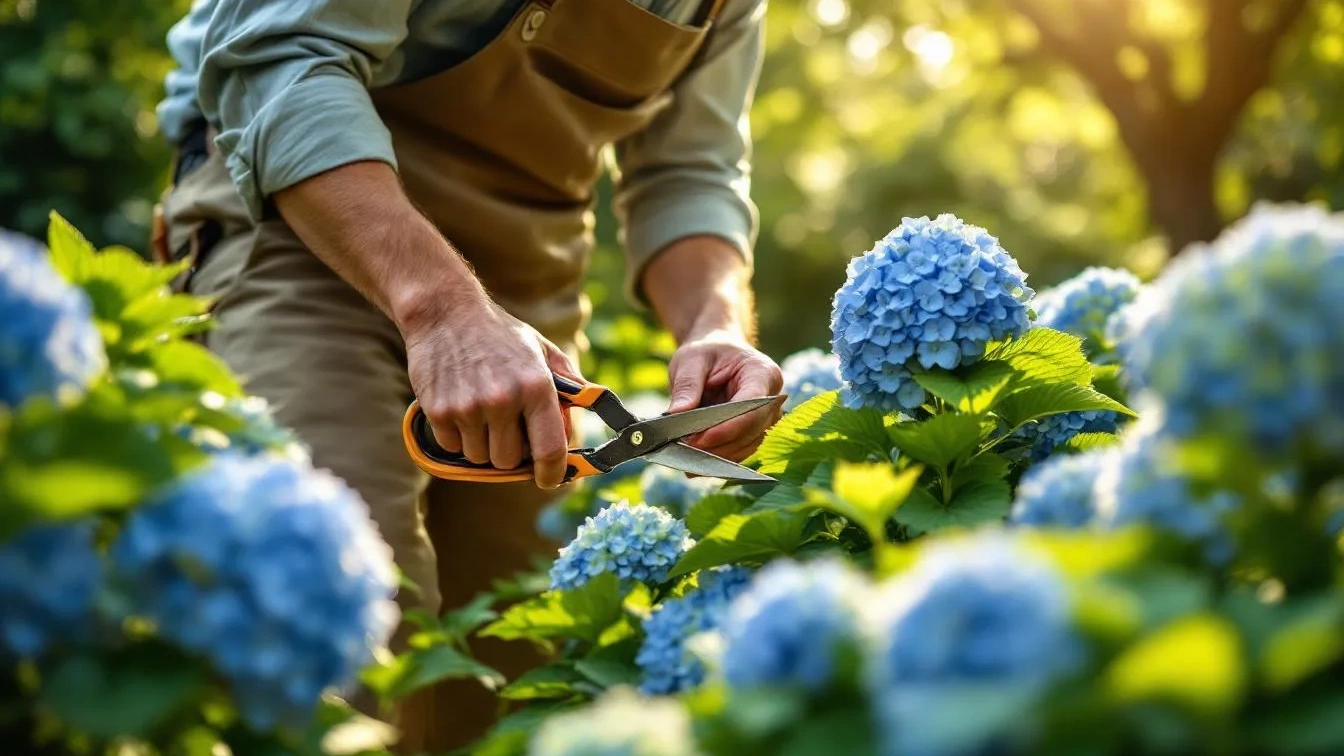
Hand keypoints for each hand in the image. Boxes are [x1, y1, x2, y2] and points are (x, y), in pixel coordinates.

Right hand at [403, 297, 578, 488]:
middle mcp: (503, 400)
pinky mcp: (439, 412)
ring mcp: (469, 408)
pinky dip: (457, 436)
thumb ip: (569, 381)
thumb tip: (591, 408)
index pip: (550, 449)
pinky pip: (453, 448)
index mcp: (536, 386)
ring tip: (481, 413)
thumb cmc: (499, 333)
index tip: (550, 479)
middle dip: (511, 451)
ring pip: (480, 458)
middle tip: (506, 429)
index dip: (553, 472)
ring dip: (482, 445)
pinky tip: (460, 407)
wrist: (444, 312)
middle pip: (510, 461)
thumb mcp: (541, 349)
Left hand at [666, 328, 783, 461]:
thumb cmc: (707, 352)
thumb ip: (687, 386)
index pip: (751, 408)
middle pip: (751, 432)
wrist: (718, 354)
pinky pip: (740, 452)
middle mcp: (772, 399)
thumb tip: (676, 414)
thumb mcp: (691, 360)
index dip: (726, 428)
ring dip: (717, 457)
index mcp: (763, 373)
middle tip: (684, 451)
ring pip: (747, 447)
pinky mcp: (756, 433)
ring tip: (686, 460)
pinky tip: (695, 464)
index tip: (696, 439)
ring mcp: (767, 419)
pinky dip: (718, 459)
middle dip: (718, 446)